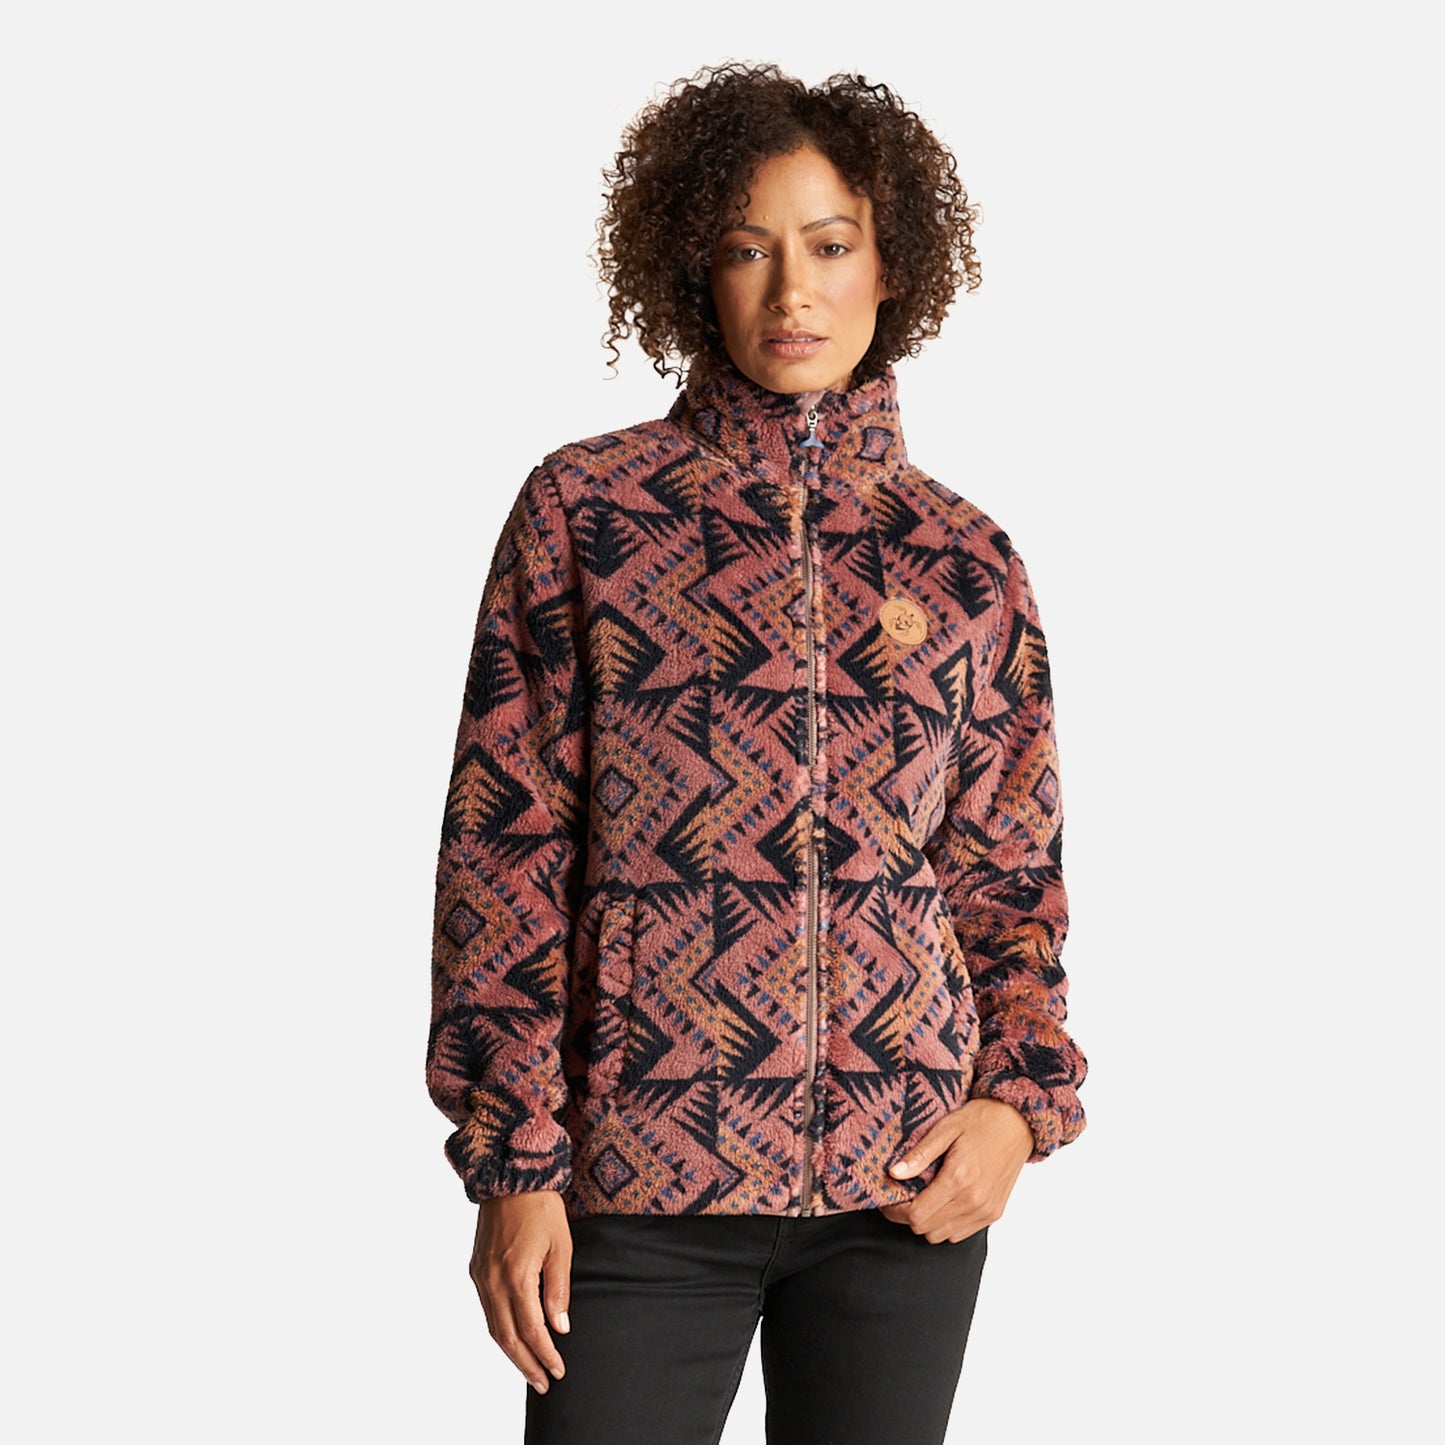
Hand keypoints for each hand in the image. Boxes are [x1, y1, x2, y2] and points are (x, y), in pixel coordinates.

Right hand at [470, 1191, 572, 1392]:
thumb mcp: (560, 1246)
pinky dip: (500, 1331)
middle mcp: (492, 1281)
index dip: (546, 1354)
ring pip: (494, 1328)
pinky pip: (487, 1310)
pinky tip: (514, 1338)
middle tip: (544, 1383)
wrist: (510, 1176)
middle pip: (508, 1338)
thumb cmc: (541, 1207)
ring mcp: (480, 1276)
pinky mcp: (475, 1270)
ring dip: (512, 1353)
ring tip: (530, 1369)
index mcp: (517, 1275)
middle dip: (526, 1365)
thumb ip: (558, 1289)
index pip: (532, 1329)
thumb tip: (560, 1327)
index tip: (559, 1370)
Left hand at [878, 1098, 1033, 1242]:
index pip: (917, 1214)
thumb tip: (894, 1173)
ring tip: (923, 1198)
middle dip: (908, 1216)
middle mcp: (974, 1200)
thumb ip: (919, 1154)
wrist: (1017, 1124)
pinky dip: (946, 1224)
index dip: (896, 1211)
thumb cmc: (980, 1120)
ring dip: (927, 1222)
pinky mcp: (994, 1213)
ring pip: (943, 1236)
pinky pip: (961, 1234)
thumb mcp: (945, 1128)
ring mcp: (986, 1210)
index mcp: (959, 1178)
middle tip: (902, 1197)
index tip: (888, 1200)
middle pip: (927, 1229)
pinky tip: (943, 1202)